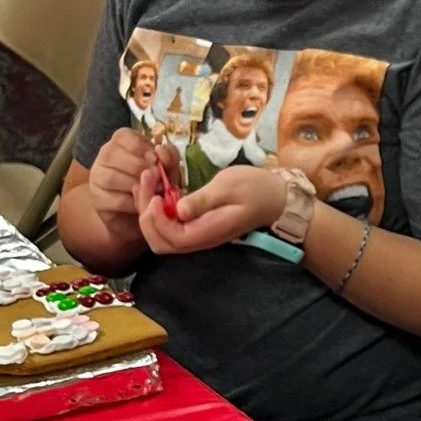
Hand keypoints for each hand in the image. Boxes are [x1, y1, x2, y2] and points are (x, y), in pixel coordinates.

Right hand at [88, 128, 160, 227]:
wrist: (141, 213)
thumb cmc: (153, 183)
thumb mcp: (166, 167)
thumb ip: (168, 156)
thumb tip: (160, 151)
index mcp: (120, 142)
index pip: (124, 136)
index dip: (143, 148)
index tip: (156, 161)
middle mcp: (104, 157)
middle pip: (112, 154)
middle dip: (140, 168)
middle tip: (157, 180)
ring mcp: (97, 178)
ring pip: (111, 177)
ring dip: (136, 186)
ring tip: (152, 192)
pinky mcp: (98, 200)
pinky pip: (115, 200)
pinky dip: (133, 203)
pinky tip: (143, 204)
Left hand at [137, 162, 287, 255]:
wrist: (275, 196)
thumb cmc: (254, 189)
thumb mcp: (228, 188)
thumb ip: (202, 200)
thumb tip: (178, 209)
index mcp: (206, 233)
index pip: (169, 238)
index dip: (156, 220)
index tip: (155, 194)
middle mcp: (198, 239)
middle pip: (159, 241)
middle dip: (145, 214)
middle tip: (146, 181)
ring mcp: (196, 233)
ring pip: (161, 233)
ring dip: (148, 209)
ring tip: (147, 179)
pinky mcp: (195, 224)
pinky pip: (169, 223)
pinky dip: (156, 207)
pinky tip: (154, 186)